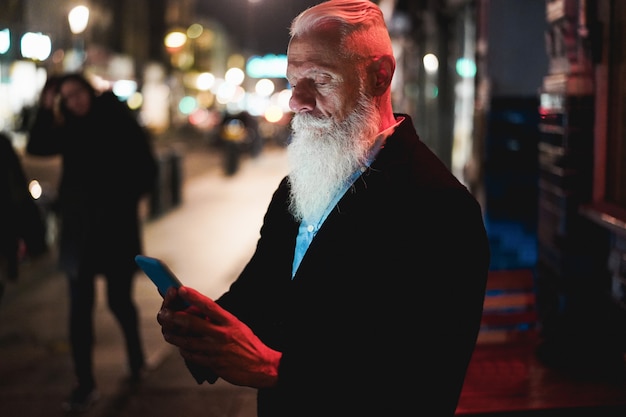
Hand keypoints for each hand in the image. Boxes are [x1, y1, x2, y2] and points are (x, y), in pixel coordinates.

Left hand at [157, 286, 281, 387]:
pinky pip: (193, 356)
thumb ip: (219, 320)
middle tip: (164, 314)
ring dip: (174, 336)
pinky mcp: (213, 364)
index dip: (193, 296)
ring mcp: (216, 350)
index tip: (181, 289)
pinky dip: (185, 351)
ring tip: (167, 333)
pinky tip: (182, 348)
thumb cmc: (248, 343)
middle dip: (174, 317)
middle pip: (192, 323)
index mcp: (229, 321)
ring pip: (188, 341)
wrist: (261, 365)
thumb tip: (198, 313)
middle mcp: (222, 334)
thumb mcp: (237, 325)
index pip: (209, 305)